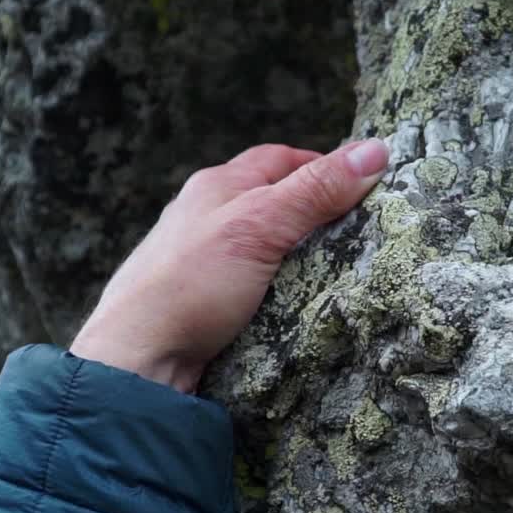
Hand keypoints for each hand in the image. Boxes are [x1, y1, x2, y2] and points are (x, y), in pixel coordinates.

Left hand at [69, 138, 389, 392]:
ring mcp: (202, 263)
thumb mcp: (259, 226)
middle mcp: (205, 218)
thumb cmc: (190, 284)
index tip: (365, 186)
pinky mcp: (204, 305)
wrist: (138, 362)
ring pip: (263, 249)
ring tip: (338, 276)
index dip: (324, 167)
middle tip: (360, 235)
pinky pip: (253, 289)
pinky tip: (297, 309)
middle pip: (273, 203)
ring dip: (298, 259)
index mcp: (216, 187)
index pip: (281, 160)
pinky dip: (279, 293)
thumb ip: (315, 191)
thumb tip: (374, 151)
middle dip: (314, 216)